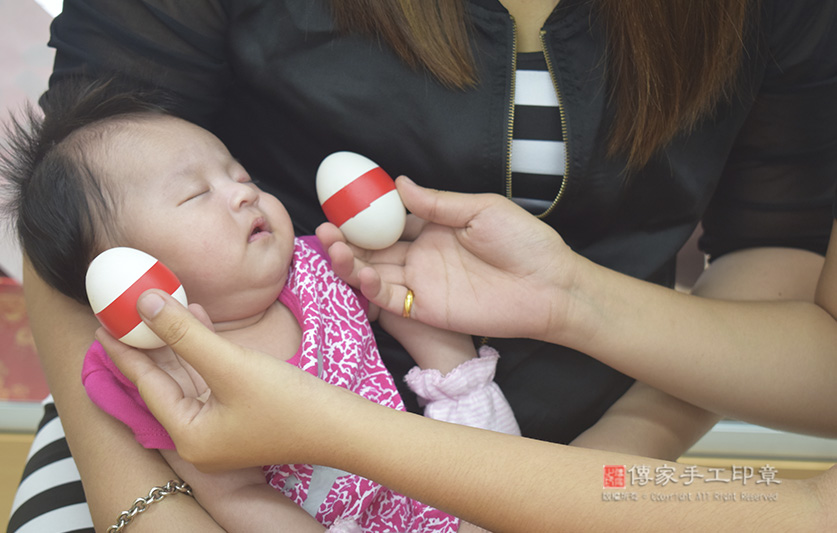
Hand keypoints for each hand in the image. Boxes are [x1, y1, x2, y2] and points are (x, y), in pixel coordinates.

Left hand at [97, 290, 343, 470]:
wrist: (343, 425)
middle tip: (125, 311)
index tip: (103, 322)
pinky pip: (211, 377)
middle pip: (165, 381)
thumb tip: (143, 304)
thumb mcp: (229, 364)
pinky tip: (199, 318)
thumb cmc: (287, 403)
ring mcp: (223, 427)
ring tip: (163, 303)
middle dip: (149, 342)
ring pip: (189, 375)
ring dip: (179, 339)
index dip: (125, 350)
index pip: (147, 385)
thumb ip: (184, 334)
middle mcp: (200, 437)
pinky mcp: (243, 413)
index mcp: (189, 436)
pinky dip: (204, 348)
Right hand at [317, 177, 578, 341]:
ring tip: (332, 246)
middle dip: (347, 239)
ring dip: (349, 262)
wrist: (550, 285)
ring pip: (374, 272)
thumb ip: (438, 203)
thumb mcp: (482, 209)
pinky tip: (359, 272)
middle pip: (374, 248)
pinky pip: (389, 299)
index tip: (340, 202)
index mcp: (435, 228)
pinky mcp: (425, 309)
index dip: (364, 214)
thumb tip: (399, 183)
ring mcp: (421, 283)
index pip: (390, 220)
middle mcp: (422, 256)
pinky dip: (369, 288)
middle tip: (324, 228)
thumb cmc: (524, 242)